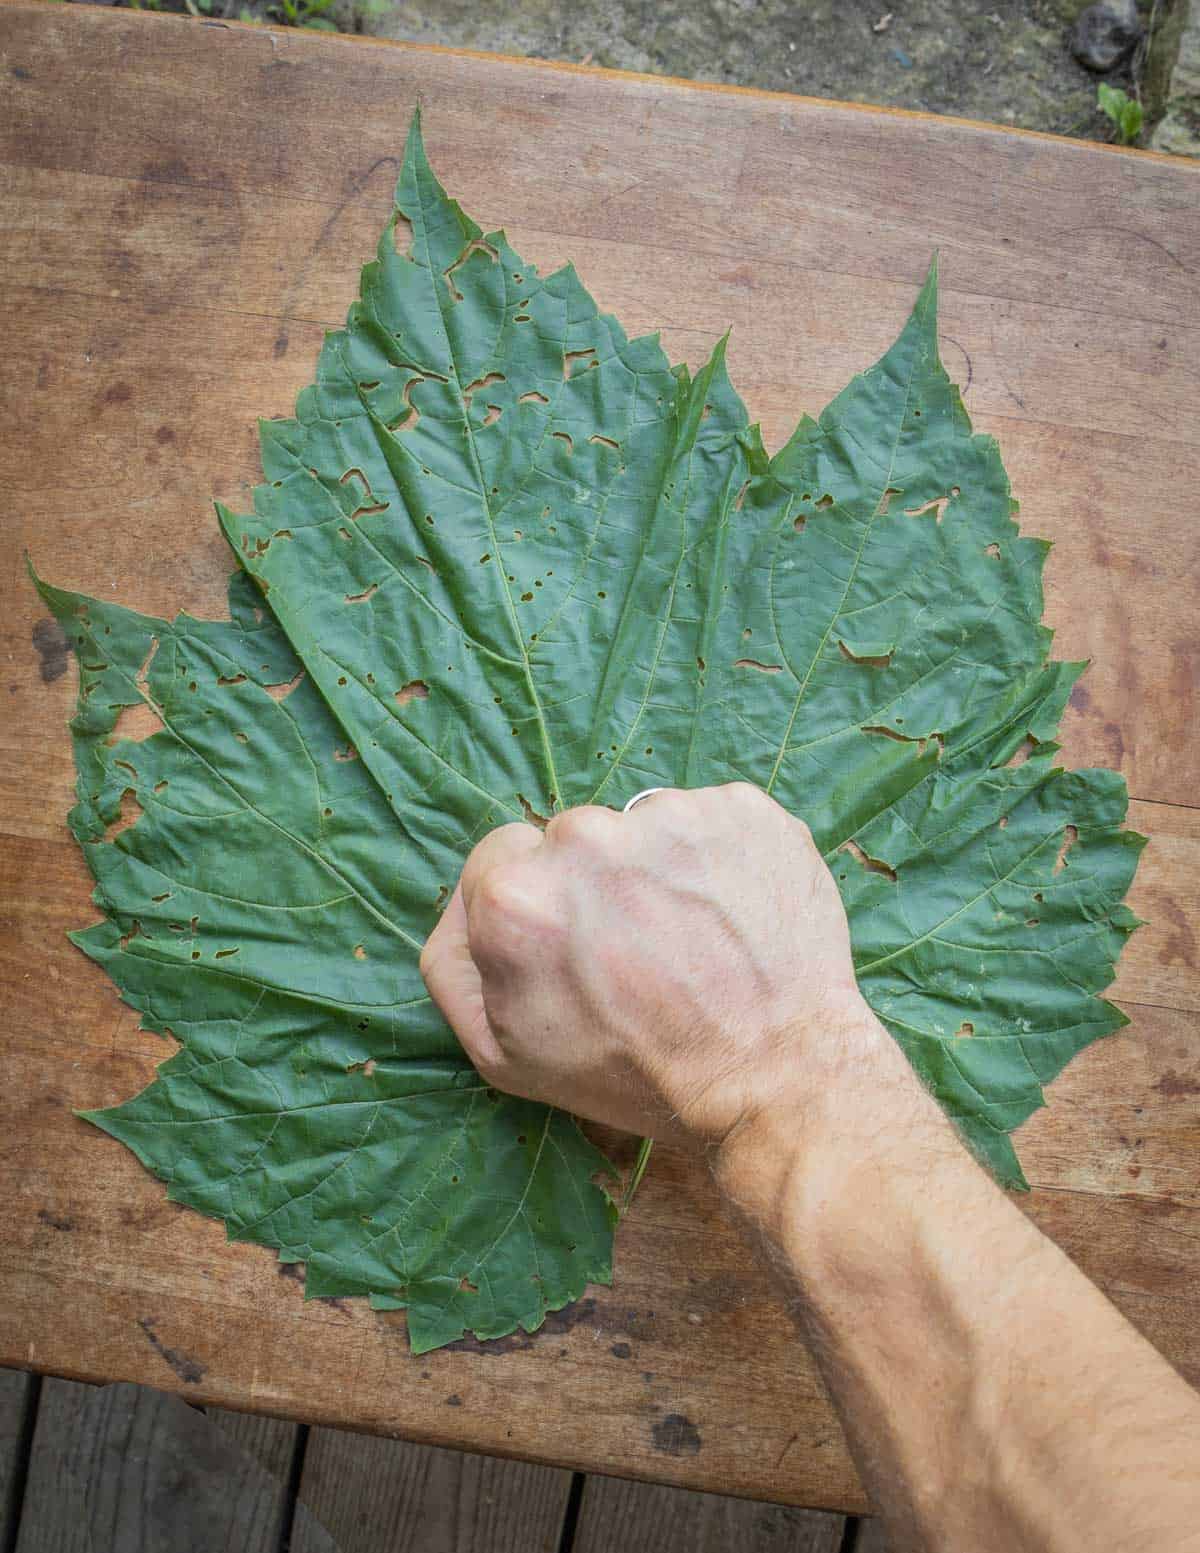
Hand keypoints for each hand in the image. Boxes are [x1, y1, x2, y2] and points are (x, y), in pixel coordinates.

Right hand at [420, 783, 893, 1145]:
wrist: (778, 1079)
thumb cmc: (638, 1076)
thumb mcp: (505, 1054)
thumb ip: (453, 967)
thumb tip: (464, 906)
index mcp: (515, 895)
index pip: (501, 857)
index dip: (537, 908)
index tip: (575, 947)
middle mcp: (587, 837)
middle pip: (574, 839)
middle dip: (598, 886)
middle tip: (640, 954)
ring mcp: (671, 816)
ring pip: (644, 827)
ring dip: (660, 869)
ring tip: (694, 940)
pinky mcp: (745, 809)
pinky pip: (710, 821)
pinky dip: (719, 859)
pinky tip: (734, 917)